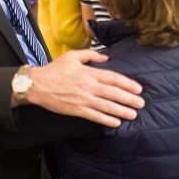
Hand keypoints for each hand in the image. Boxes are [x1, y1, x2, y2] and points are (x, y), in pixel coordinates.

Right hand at [28, 50, 143, 127]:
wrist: (37, 85)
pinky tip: (116, 122)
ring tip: (133, 114)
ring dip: (122, 111)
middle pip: (114, 93)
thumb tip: (106, 58)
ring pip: (107, 106)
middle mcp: (88, 87)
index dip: (127, 84)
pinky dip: (106, 120)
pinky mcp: (77, 110)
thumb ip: (91, 55)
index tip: (138, 88)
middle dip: (129, 99)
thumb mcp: (72, 56)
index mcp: (89, 73)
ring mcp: (83, 100)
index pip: (113, 78)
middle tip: (141, 103)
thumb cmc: (54, 70)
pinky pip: (95, 116)